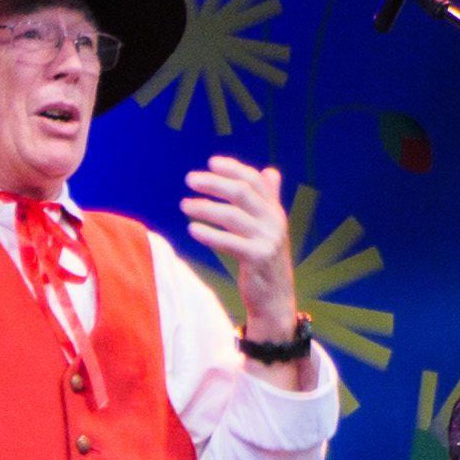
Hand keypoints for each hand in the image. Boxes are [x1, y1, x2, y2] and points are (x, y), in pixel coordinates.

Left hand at [179, 156, 306, 362]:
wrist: (275, 298)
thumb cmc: (265, 259)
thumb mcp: (269, 227)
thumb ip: (268, 199)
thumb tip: (270, 170)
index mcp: (275, 210)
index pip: (254, 181)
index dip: (233, 168)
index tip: (211, 162)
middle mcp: (274, 221)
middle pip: (242, 193)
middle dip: (214, 183)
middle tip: (190, 179)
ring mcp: (268, 239)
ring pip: (232, 216)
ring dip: (205, 208)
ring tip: (184, 205)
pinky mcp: (258, 258)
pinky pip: (229, 242)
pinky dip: (209, 234)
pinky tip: (192, 229)